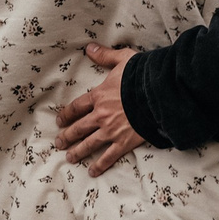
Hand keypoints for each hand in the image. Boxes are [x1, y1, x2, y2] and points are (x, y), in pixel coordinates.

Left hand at [54, 44, 143, 175]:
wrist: (158, 94)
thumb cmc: (142, 75)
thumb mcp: (123, 59)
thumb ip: (105, 55)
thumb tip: (89, 48)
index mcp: (99, 96)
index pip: (77, 107)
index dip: (66, 114)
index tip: (60, 121)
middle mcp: (101, 115)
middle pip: (79, 128)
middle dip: (67, 136)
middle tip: (59, 142)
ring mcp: (111, 130)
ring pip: (89, 144)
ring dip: (78, 151)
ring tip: (70, 157)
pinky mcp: (124, 142)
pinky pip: (109, 156)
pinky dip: (100, 165)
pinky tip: (92, 171)